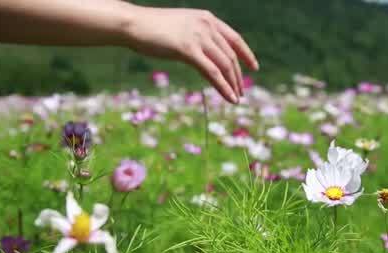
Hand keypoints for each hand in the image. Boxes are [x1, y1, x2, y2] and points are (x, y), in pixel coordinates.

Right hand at [123, 7, 257, 102]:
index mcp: (207, 18)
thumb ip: (197, 37)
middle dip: (238, 75)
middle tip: (241, 91)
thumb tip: (206, 54)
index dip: (247, 54)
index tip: (254, 67)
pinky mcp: (188, 50)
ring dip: (233, 84)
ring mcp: (198, 36)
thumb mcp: (182, 28)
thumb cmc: (152, 28)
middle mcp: (206, 25)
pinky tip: (230, 98)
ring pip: (224, 65)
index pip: (235, 38)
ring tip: (237, 98)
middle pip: (231, 55)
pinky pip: (212, 72)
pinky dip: (223, 87)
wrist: (132, 24)